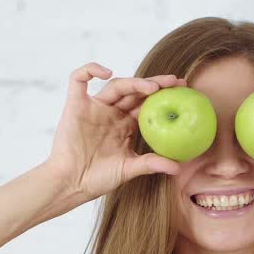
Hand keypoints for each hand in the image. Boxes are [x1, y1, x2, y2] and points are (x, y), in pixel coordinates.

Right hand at [43, 62, 185, 204]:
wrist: (71, 183)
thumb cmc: (97, 179)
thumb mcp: (128, 169)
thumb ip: (151, 163)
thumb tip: (178, 167)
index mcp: (124, 125)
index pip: (146, 104)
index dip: (163, 95)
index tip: (183, 90)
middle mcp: (111, 113)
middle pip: (134, 90)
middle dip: (155, 84)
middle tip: (174, 82)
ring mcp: (93, 108)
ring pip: (115, 85)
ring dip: (134, 82)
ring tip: (152, 88)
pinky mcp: (75, 105)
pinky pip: (78, 79)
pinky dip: (90, 70)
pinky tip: (106, 72)